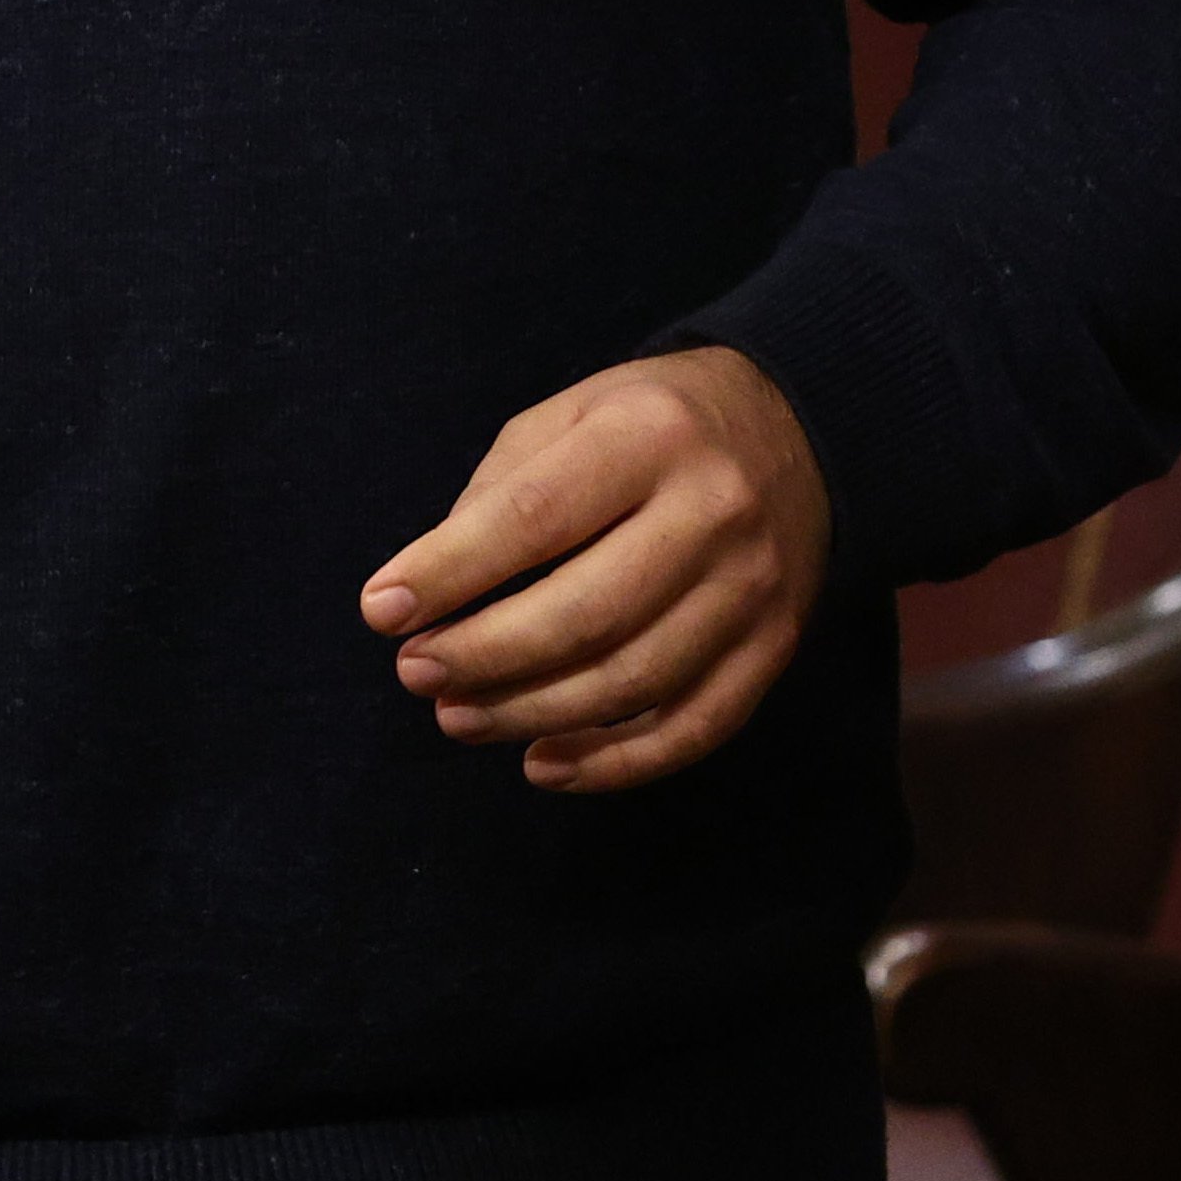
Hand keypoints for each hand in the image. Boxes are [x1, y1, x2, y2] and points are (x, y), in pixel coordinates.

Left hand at [362, 345, 830, 793]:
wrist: (799, 429)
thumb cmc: (650, 423)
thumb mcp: (568, 416)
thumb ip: (500, 491)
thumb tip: (432, 589)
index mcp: (645, 438)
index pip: (534, 516)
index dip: (450, 571)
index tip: (381, 610)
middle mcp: (710, 514)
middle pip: (586, 613)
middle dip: (485, 655)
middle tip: (414, 674)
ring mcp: (752, 590)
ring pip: (634, 681)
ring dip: (532, 714)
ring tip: (457, 719)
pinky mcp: (774, 649)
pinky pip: (693, 727)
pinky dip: (613, 762)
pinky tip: (543, 764)